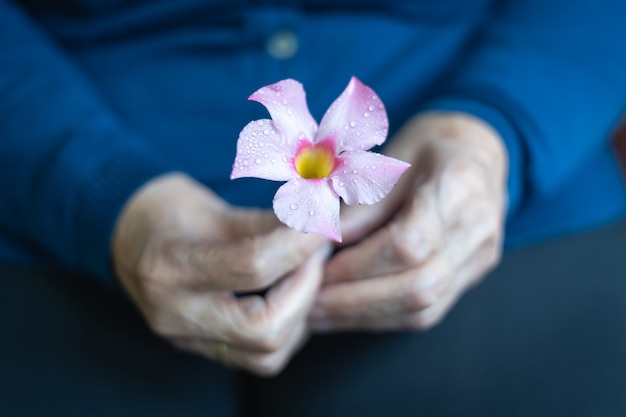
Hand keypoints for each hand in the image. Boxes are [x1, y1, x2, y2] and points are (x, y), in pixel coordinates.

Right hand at [112, 173, 328, 374]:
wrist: (123, 237)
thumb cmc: (164, 212)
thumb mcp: (210, 206)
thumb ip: (265, 223)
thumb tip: (316, 226)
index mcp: (169, 268)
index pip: (253, 266)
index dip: (300, 244)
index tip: (322, 225)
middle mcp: (175, 315)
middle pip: (264, 330)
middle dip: (306, 288)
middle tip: (317, 254)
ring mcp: (186, 339)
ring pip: (266, 355)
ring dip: (300, 314)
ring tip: (304, 274)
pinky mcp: (199, 348)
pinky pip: (257, 358)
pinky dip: (286, 329)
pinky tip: (289, 297)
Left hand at [310, 112, 506, 331]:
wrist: (476, 151)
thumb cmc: (427, 147)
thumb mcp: (390, 158)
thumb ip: (361, 203)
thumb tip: (321, 244)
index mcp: (459, 185)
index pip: (408, 243)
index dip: (358, 263)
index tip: (318, 268)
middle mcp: (479, 228)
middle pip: (417, 284)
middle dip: (355, 300)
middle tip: (310, 301)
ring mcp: (480, 256)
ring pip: (423, 308)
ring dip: (365, 316)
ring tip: (320, 313)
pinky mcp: (472, 276)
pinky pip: (428, 313)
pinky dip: (383, 318)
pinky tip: (348, 314)